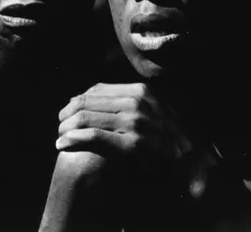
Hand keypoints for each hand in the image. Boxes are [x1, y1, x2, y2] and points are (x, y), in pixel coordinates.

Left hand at [56, 83, 193, 174]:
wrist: (191, 161)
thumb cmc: (167, 138)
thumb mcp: (152, 110)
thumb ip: (129, 102)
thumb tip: (96, 95)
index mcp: (140, 91)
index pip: (97, 89)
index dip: (76, 100)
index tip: (67, 112)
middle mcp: (136, 102)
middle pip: (87, 101)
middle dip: (67, 114)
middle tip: (59, 126)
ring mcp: (135, 122)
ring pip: (86, 117)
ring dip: (66, 128)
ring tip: (59, 137)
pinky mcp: (132, 144)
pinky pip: (94, 136)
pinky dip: (74, 139)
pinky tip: (63, 145)